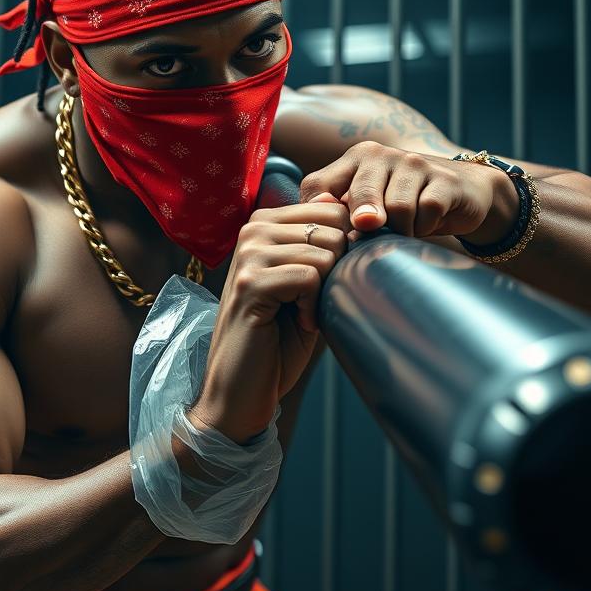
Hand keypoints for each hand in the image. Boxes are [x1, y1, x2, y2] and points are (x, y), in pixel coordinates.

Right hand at [188, 195, 350, 442]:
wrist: (244, 390)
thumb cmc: (279, 341)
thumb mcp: (308, 286)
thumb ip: (322, 246)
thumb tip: (344, 200)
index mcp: (265, 225)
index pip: (332, 207)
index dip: (345, 247)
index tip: (326, 282)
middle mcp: (252, 231)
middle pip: (332, 226)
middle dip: (336, 269)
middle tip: (313, 302)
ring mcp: (248, 255)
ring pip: (323, 252)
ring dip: (323, 292)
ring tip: (302, 316)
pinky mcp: (250, 283)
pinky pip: (308, 276)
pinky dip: (313, 308)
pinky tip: (299, 324)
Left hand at [299, 142, 513, 241]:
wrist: (463, 191)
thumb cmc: (402, 204)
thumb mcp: (366, 204)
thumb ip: (339, 212)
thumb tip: (316, 231)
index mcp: (355, 159)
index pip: (319, 186)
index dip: (318, 215)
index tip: (327, 237)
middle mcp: (382, 155)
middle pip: (361, 194)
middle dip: (363, 221)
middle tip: (368, 234)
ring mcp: (414, 164)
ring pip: (396, 209)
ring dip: (399, 230)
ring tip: (404, 231)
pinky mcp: (444, 181)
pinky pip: (426, 212)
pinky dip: (424, 228)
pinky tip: (426, 225)